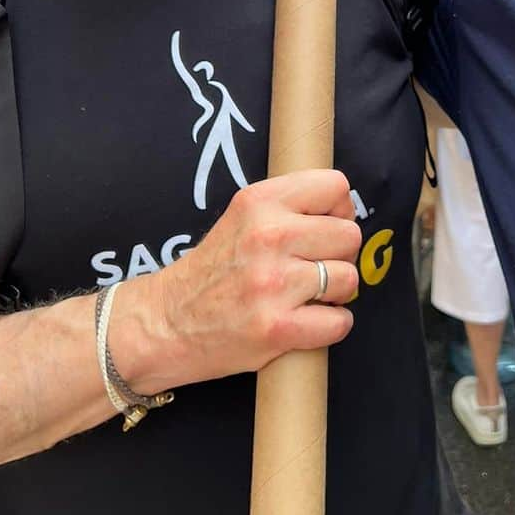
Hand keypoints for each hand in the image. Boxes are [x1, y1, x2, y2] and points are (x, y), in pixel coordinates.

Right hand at [145, 170, 359, 388]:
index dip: (339, 211)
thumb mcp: (241, 218)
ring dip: (337, 293)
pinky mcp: (277, 328)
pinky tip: (309, 322)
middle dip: (340, 255)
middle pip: (349, 235)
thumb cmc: (210, 273)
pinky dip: (331, 326)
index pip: (335, 186)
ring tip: (309, 296)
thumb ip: (287, 209)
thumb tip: (344, 213)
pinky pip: (339, 322)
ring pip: (349, 279)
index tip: (325, 229)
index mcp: (259, 202)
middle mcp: (268, 236)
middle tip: (316, 268)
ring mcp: (273, 283)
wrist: (164, 323)